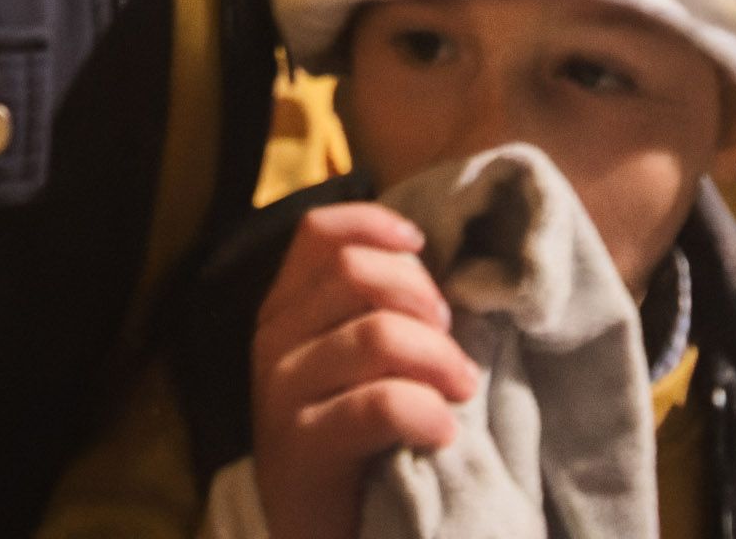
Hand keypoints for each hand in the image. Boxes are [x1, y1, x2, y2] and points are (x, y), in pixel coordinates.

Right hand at [249, 205, 480, 538]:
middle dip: (423, 298)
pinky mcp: (300, 446)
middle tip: (454, 341)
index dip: (376, 226)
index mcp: (284, 308)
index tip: (423, 246)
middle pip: (357, 273)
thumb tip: (433, 259)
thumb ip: (375, 309)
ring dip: (439, 358)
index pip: (319, 233)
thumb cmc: (352, 438)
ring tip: (463, 389)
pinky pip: (378, 404)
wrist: (319, 532)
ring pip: (376, 335)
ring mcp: (280, 392)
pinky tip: (444, 431)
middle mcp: (272, 339)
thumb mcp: (354, 361)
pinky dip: (426, 412)